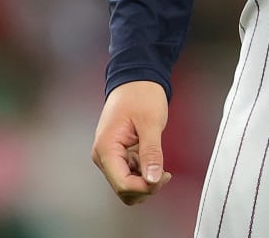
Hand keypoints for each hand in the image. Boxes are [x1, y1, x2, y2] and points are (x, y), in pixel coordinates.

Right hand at [93, 80, 174, 205]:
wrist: (136, 79)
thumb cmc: (139, 94)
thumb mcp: (150, 123)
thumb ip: (151, 153)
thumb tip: (152, 178)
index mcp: (106, 148)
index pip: (122, 184)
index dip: (144, 187)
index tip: (162, 177)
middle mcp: (104, 155)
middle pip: (123, 189)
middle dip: (145, 186)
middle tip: (164, 173)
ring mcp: (111, 156)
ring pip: (127, 184)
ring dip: (145, 181)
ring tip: (159, 166)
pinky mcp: (119, 154)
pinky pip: (130, 173)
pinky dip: (143, 173)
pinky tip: (153, 162)